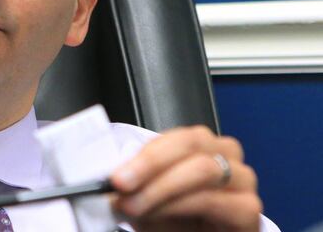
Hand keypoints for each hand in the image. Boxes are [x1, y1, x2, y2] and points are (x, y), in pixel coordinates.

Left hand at [110, 125, 261, 231]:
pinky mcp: (248, 209)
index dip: (146, 155)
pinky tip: (159, 214)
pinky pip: (213, 200)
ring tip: (134, 206)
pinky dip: (179, 206)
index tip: (117, 176)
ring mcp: (242, 180)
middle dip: (150, 167)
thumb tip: (107, 177)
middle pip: (191, 147)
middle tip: (122, 189)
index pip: (178, 137)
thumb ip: (134, 182)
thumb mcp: (148, 195)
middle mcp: (226, 155)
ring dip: (161, 189)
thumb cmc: (175, 219)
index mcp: (202, 144)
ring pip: (203, 170)